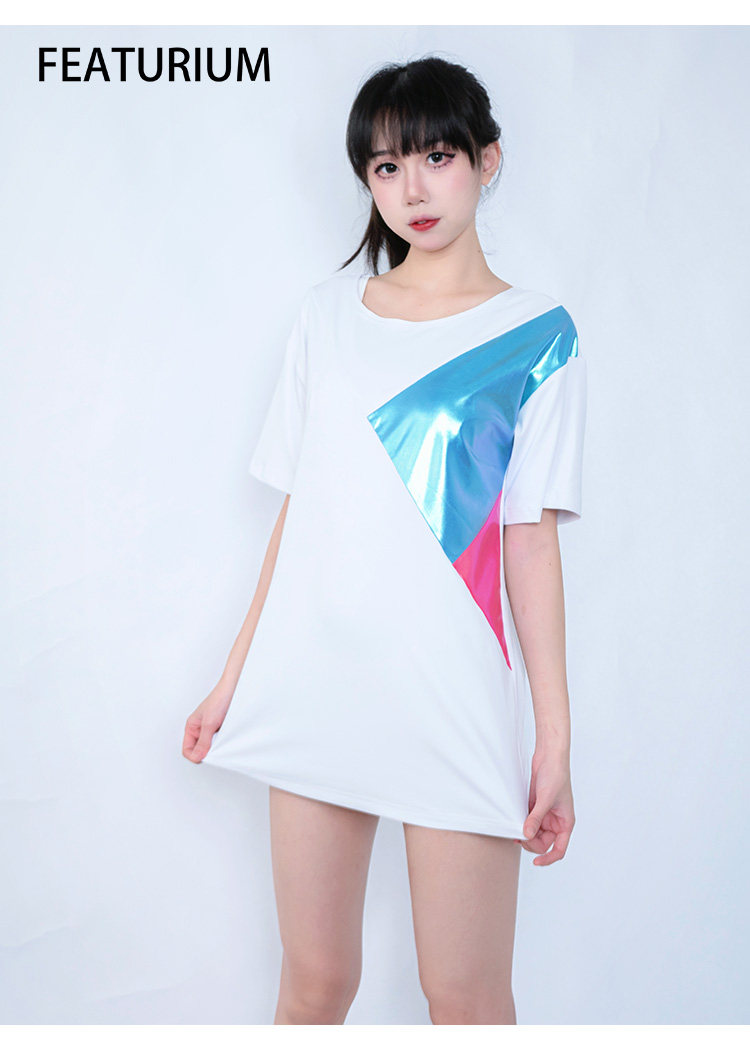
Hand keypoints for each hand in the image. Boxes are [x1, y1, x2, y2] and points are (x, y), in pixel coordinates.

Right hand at [182, 683, 233, 762]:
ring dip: (215, 747)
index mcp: (191, 726)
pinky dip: (222, 742)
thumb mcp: (209, 724)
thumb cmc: (219, 699)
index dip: (195, 755)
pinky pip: (218, 741)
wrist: (234, 689)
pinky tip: (227, 739)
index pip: (187, 749)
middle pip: (198, 750)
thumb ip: (203, 741)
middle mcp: (199, 728)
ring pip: (208, 746)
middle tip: (215, 750)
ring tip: (222, 742)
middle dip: (205, 752)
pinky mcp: (220, 728)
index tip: (205, 756)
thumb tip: (197, 756)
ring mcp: (210, 728)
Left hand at [515, 749, 574, 865]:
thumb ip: (536, 818)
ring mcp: (545, 815)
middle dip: (531, 842)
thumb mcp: (545, 799)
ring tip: (515, 827)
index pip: (559, 849)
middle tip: (519, 835)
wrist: (549, 756)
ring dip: (524, 833)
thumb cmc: (556, 775)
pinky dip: (521, 823)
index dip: (548, 858)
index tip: (536, 862)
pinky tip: (514, 820)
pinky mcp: (535, 807)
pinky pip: (527, 821)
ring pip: (533, 833)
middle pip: (542, 843)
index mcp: (565, 823)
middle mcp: (556, 821)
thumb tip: (526, 835)